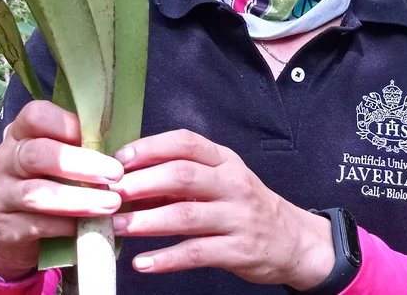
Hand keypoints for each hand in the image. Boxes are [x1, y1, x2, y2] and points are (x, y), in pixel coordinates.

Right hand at [0, 101, 124, 280]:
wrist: (15, 235)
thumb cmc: (48, 185)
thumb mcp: (58, 162)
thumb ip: (79, 149)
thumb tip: (120, 148)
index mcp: (20, 135)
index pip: (35, 115)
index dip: (66, 123)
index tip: (98, 137)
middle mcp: (5, 160)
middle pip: (37, 153)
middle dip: (81, 163)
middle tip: (115, 173)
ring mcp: (1, 195)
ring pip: (37, 193)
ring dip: (79, 199)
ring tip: (111, 203)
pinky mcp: (6, 228)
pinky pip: (37, 226)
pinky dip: (67, 226)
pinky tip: (91, 227)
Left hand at [109, 129, 334, 289]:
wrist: (293, 240)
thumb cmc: (245, 205)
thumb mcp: (222, 180)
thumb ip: (182, 176)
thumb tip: (130, 178)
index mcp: (224, 161)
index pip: (185, 143)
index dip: (150, 147)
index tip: (120, 159)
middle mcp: (233, 184)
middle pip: (183, 176)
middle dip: (143, 183)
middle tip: (113, 193)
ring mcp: (237, 217)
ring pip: (186, 216)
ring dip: (147, 221)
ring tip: (118, 227)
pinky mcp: (238, 250)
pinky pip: (196, 253)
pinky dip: (166, 259)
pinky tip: (142, 263)